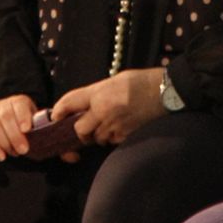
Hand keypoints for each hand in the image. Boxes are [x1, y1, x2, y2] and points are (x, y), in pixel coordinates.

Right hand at [0, 94, 38, 160]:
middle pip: (5, 116)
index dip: (22, 117)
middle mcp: (2, 105)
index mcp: (17, 101)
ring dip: (4, 143)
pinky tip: (1, 157)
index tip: (27, 130)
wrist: (8, 122)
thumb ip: (37, 125)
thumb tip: (44, 131)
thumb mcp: (33, 121)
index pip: (19, 104)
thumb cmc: (24, 124)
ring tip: (14, 154)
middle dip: (15, 135)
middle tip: (23, 150)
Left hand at [49, 67, 164, 156]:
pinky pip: (113, 142)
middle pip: (79, 130)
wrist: (166, 92)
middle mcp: (102, 111)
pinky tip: (122, 127)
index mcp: (98, 93)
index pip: (70, 103)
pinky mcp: (126, 136)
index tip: (56, 116)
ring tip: (110, 123)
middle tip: (87, 126)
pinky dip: (114, 138)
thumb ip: (97, 93)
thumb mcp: (114, 80)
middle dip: (81, 131)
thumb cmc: (141, 82)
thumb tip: (87, 104)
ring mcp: (114, 126)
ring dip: (99, 135)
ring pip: (97, 138)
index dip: (59, 111)